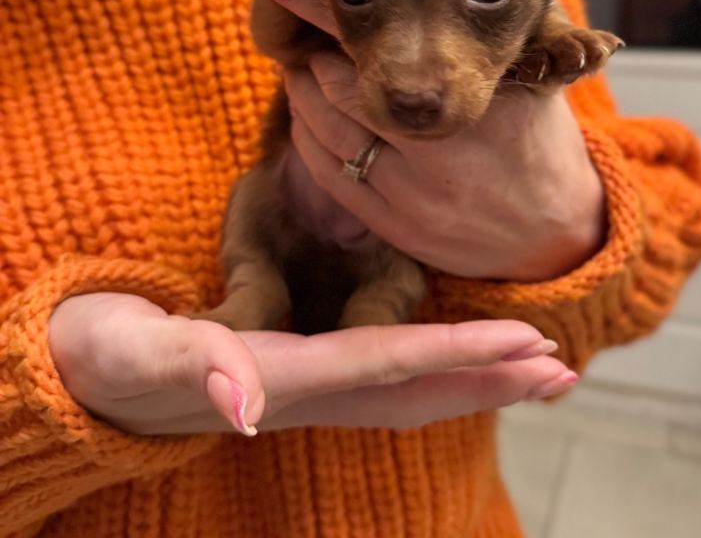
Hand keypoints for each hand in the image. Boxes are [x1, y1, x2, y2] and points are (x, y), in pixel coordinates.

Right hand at [49, 293, 576, 435]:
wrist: (89, 372)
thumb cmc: (104, 354)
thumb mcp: (131, 351)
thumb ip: (191, 363)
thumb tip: (245, 402)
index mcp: (277, 379)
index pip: (384, 366)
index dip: (456, 357)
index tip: (524, 346)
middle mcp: (304, 393)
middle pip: (415, 391)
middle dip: (491, 380)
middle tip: (563, 367)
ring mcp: (306, 391)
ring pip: (409, 392)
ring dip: (476, 382)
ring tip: (537, 371)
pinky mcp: (300, 377)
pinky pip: (384, 379)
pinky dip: (436, 371)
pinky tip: (466, 362)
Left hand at [248, 0, 606, 279]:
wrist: (555, 231)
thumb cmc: (538, 141)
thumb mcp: (533, 75)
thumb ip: (484, 30)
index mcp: (479, 103)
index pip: (381, 43)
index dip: (320, 7)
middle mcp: (441, 153)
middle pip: (340, 88)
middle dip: (314, 54)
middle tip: (307, 36)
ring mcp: (413, 197)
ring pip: (325, 131)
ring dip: (304, 93)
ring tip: (304, 71)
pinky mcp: (394, 228)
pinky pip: (327, 175)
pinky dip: (308, 138)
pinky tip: (311, 117)